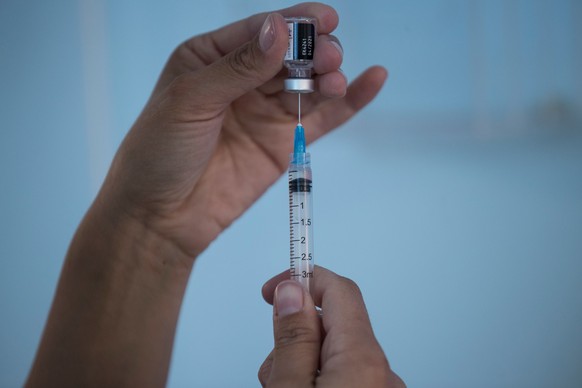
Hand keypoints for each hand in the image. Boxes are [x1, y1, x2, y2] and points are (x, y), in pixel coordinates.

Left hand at [99, 3, 386, 260]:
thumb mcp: (192, 100)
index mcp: (212, 58)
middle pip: (290, 55)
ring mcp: (265, 112)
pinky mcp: (284, 143)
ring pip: (308, 83)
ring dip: (328, 76)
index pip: (260, 32)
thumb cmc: (161, 151)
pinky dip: (349, 102)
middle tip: (328, 57)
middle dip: (313, 51)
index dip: (294, 24)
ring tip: (334, 78)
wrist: (161, 216)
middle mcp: (243, 81)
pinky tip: (372, 81)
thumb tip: (279, 29)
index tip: (325, 19)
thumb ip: (239, 67)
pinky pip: (321, 118)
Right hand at [259, 266, 404, 386]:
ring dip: (303, 363)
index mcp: (364, 360)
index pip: (340, 290)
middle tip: (273, 372)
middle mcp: (382, 372)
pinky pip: (344, 377)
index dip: (303, 280)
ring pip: (334, 356)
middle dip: (296, 336)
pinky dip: (318, 381)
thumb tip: (293, 291)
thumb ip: (293, 339)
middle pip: (332, 327)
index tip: (270, 290)